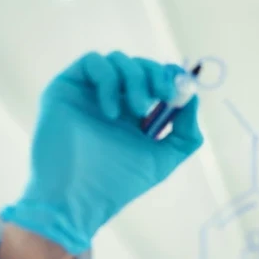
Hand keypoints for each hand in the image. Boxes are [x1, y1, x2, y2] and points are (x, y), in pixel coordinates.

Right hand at [0, 51, 202, 254]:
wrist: (76, 198)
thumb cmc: (116, 184)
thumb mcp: (163, 160)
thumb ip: (185, 134)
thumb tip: (193, 99)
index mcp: (132, 115)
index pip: (154, 81)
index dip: (170, 78)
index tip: (182, 90)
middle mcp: (110, 100)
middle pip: (138, 66)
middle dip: (156, 75)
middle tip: (164, 95)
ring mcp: (88, 92)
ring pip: (118, 60)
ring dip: (135, 79)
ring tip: (137, 110)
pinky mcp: (66, 87)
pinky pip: (92, 62)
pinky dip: (109, 80)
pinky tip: (111, 112)